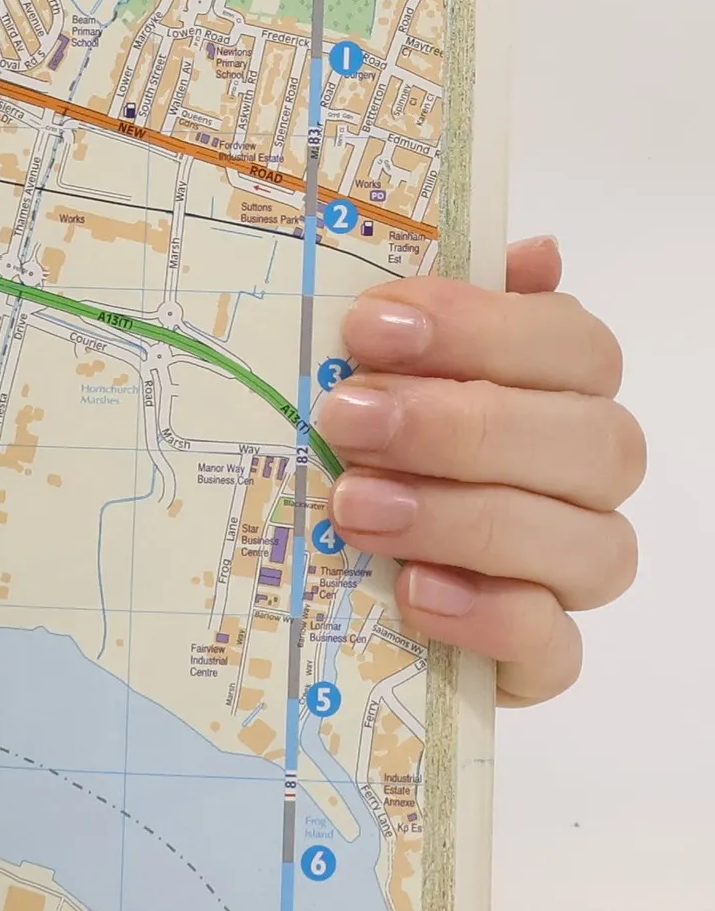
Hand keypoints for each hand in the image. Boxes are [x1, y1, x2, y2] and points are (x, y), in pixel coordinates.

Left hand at [316, 236, 642, 706]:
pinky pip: (554, 647)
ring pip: (588, 545)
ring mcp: (568, 573)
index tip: (371, 326)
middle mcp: (581, 480)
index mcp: (555, 392)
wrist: (320, 586)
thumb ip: (435, 315)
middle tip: (347, 419)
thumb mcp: (368, 374)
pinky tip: (414, 591)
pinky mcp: (537, 659)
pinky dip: (488, 617)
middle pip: (591, 442)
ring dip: (465, 519)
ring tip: (356, 508)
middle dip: (462, 426)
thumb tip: (532, 251)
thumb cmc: (356, 452)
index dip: (482, 328)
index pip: (573, 346)